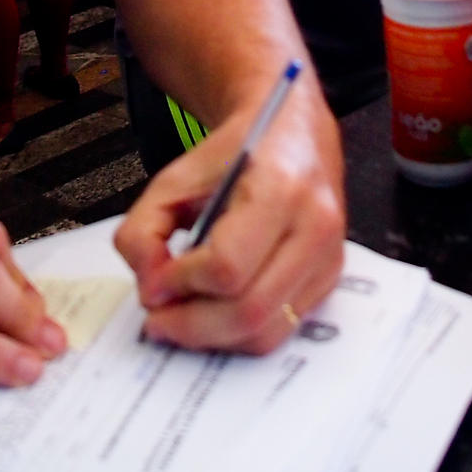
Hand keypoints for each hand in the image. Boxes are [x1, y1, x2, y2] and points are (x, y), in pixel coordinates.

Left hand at [113, 91, 344, 353]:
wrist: (291, 133)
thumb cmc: (238, 153)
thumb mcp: (174, 178)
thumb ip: (143, 232)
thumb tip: (151, 289)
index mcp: (280, 187)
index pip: (227, 265)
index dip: (181, 284)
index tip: (154, 284)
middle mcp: (315, 226)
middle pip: (249, 310)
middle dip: (192, 325)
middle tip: (157, 319)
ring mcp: (328, 258)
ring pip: (267, 331)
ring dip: (213, 338)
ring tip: (180, 318)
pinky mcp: (328, 280)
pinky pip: (281, 329)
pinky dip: (239, 333)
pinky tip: (211, 314)